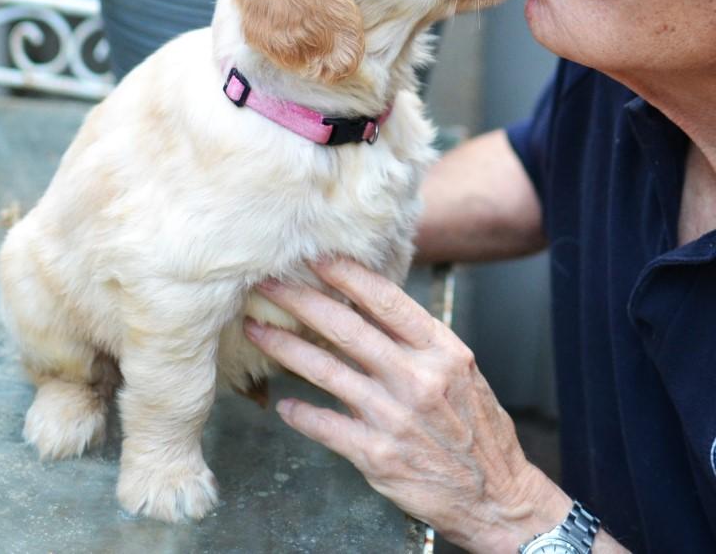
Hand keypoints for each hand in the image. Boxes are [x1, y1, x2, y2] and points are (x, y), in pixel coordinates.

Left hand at [244, 257, 569, 552]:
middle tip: (267, 285)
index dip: (347, 276)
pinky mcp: (378, 456)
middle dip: (300, 302)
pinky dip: (301, 413)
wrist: (498, 496)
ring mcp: (395, 418)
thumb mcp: (458, 369)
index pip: (387, 301)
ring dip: (285, 349)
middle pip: (347, 329)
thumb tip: (363, 306)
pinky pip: (326, 426)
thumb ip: (414, 341)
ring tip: (256, 331)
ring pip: (327, 372)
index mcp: (441, 351)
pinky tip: (283, 404)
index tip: (316, 258)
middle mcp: (418, 378)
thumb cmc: (474, 426)